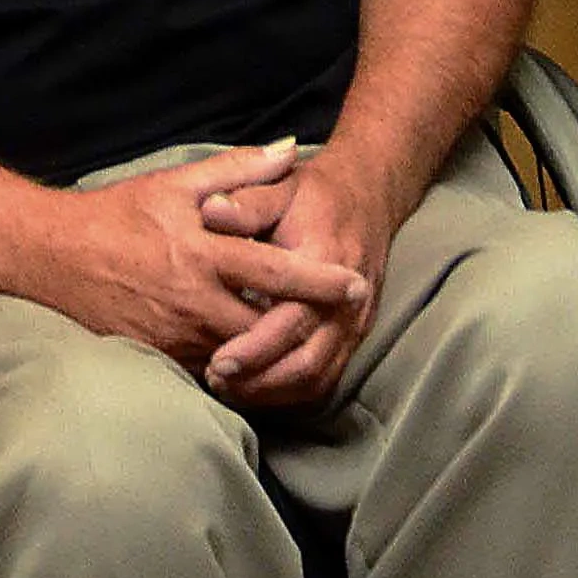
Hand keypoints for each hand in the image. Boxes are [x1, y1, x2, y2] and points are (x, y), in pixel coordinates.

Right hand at [15, 142, 370, 374]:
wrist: (51, 257)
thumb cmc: (117, 215)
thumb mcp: (176, 183)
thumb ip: (238, 169)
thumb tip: (289, 150)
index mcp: (202, 255)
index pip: (276, 274)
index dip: (320, 281)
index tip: (356, 284)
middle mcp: (192, 302)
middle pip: (267, 328)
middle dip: (303, 327)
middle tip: (340, 319)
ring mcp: (174, 337)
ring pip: (241, 353)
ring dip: (272, 347)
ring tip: (305, 336)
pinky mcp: (158, 358)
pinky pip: (209, 367)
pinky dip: (235, 359)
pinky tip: (254, 350)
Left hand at [194, 149, 396, 407]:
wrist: (367, 196)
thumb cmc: (314, 194)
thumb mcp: (279, 185)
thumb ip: (246, 202)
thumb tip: (210, 211)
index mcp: (328, 261)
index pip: (294, 318)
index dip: (256, 346)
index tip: (218, 360)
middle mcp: (348, 301)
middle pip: (308, 361)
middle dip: (260, 379)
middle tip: (215, 379)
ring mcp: (354, 323)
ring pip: (318, 378)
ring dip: (272, 391)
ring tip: (228, 388)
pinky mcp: (353, 335)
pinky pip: (326, 379)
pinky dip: (290, 392)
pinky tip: (256, 387)